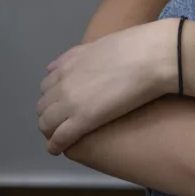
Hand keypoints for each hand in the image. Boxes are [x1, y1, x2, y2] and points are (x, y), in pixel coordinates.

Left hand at [38, 19, 176, 153]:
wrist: (151, 57)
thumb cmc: (135, 48)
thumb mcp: (97, 45)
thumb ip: (75, 56)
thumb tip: (55, 66)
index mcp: (67, 66)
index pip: (46, 87)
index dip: (51, 99)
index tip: (60, 107)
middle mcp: (63, 84)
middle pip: (43, 107)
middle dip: (48, 116)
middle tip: (61, 124)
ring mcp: (71, 102)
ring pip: (46, 123)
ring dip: (50, 131)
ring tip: (60, 138)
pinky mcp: (84, 120)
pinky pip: (60, 137)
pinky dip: (55, 145)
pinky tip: (57, 150)